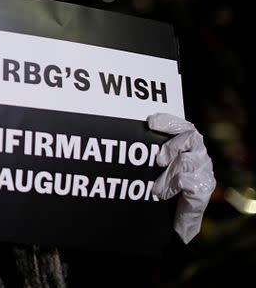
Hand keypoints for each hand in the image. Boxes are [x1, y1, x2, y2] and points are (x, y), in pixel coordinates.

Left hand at [147, 113, 215, 242]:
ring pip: (187, 161)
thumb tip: (137, 133)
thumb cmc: (164, 188)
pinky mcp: (204, 190)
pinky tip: (164, 193)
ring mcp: (205, 173)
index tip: (151, 121)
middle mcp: (201, 157)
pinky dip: (172, 186)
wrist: (174, 221)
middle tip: (159, 160)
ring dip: (168, 174)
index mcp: (191, 147)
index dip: (171, 122)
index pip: (186, 127)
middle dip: (172, 145)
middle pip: (192, 137)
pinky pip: (187, 181)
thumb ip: (156, 151)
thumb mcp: (158, 167)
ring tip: (156, 186)